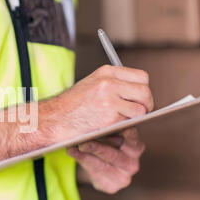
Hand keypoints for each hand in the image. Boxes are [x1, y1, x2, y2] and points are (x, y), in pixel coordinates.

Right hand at [38, 65, 153, 144]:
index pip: (141, 77)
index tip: (140, 98)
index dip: (143, 89)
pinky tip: (114, 127)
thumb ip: (112, 84)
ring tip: (124, 121)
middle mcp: (109, 83)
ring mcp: (110, 100)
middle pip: (145, 92)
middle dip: (146, 104)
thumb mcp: (91, 85)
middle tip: (140, 113)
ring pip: (141, 109)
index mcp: (106, 72)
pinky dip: (125, 127)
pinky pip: (130, 123)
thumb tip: (137, 93)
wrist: (53, 120)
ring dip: (136, 118)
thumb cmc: (69, 106)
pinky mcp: (109, 118)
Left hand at [67, 128, 144, 193]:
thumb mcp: (109, 136)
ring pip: (102, 167)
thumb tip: (91, 124)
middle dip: (97, 149)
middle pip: (114, 156)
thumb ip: (107, 131)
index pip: (132, 140)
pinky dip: (83, 163)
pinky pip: (95, 175)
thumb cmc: (106, 144)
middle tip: (82, 144)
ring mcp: (123, 178)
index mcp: (135, 148)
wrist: (101, 166)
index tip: (117, 129)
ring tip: (72, 149)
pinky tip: (74, 155)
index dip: (126, 135)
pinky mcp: (111, 186)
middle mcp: (132, 164)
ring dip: (85, 157)